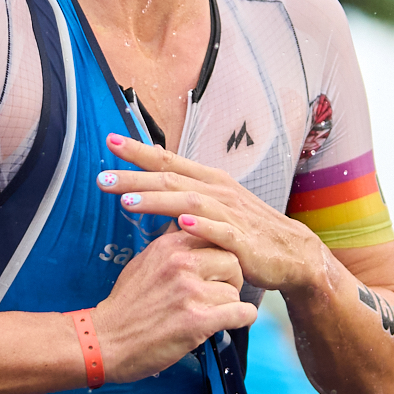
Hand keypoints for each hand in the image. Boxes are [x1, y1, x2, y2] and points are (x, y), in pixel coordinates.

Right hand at [92, 227, 258, 384]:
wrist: (105, 340)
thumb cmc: (125, 305)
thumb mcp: (143, 262)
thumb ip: (168, 245)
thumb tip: (186, 225)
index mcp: (169, 246)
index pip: (215, 238)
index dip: (220, 256)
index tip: (218, 271)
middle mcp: (181, 264)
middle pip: (232, 262)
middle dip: (232, 279)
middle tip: (222, 294)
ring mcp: (189, 292)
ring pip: (235, 292)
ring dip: (229, 306)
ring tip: (214, 314)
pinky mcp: (197, 321)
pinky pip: (241, 313)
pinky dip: (243, 319)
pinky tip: (233, 322)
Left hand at [97, 134, 331, 297]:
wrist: (291, 253)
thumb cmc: (247, 230)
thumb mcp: (214, 207)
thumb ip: (184, 196)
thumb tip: (151, 184)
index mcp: (209, 181)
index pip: (168, 160)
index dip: (139, 151)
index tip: (110, 140)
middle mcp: (218, 191)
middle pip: (171, 179)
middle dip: (134, 178)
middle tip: (101, 178)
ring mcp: (231, 214)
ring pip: (189, 202)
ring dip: (157, 200)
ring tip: (127, 202)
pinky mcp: (243, 240)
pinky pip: (220, 231)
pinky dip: (201, 226)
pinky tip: (181, 224)